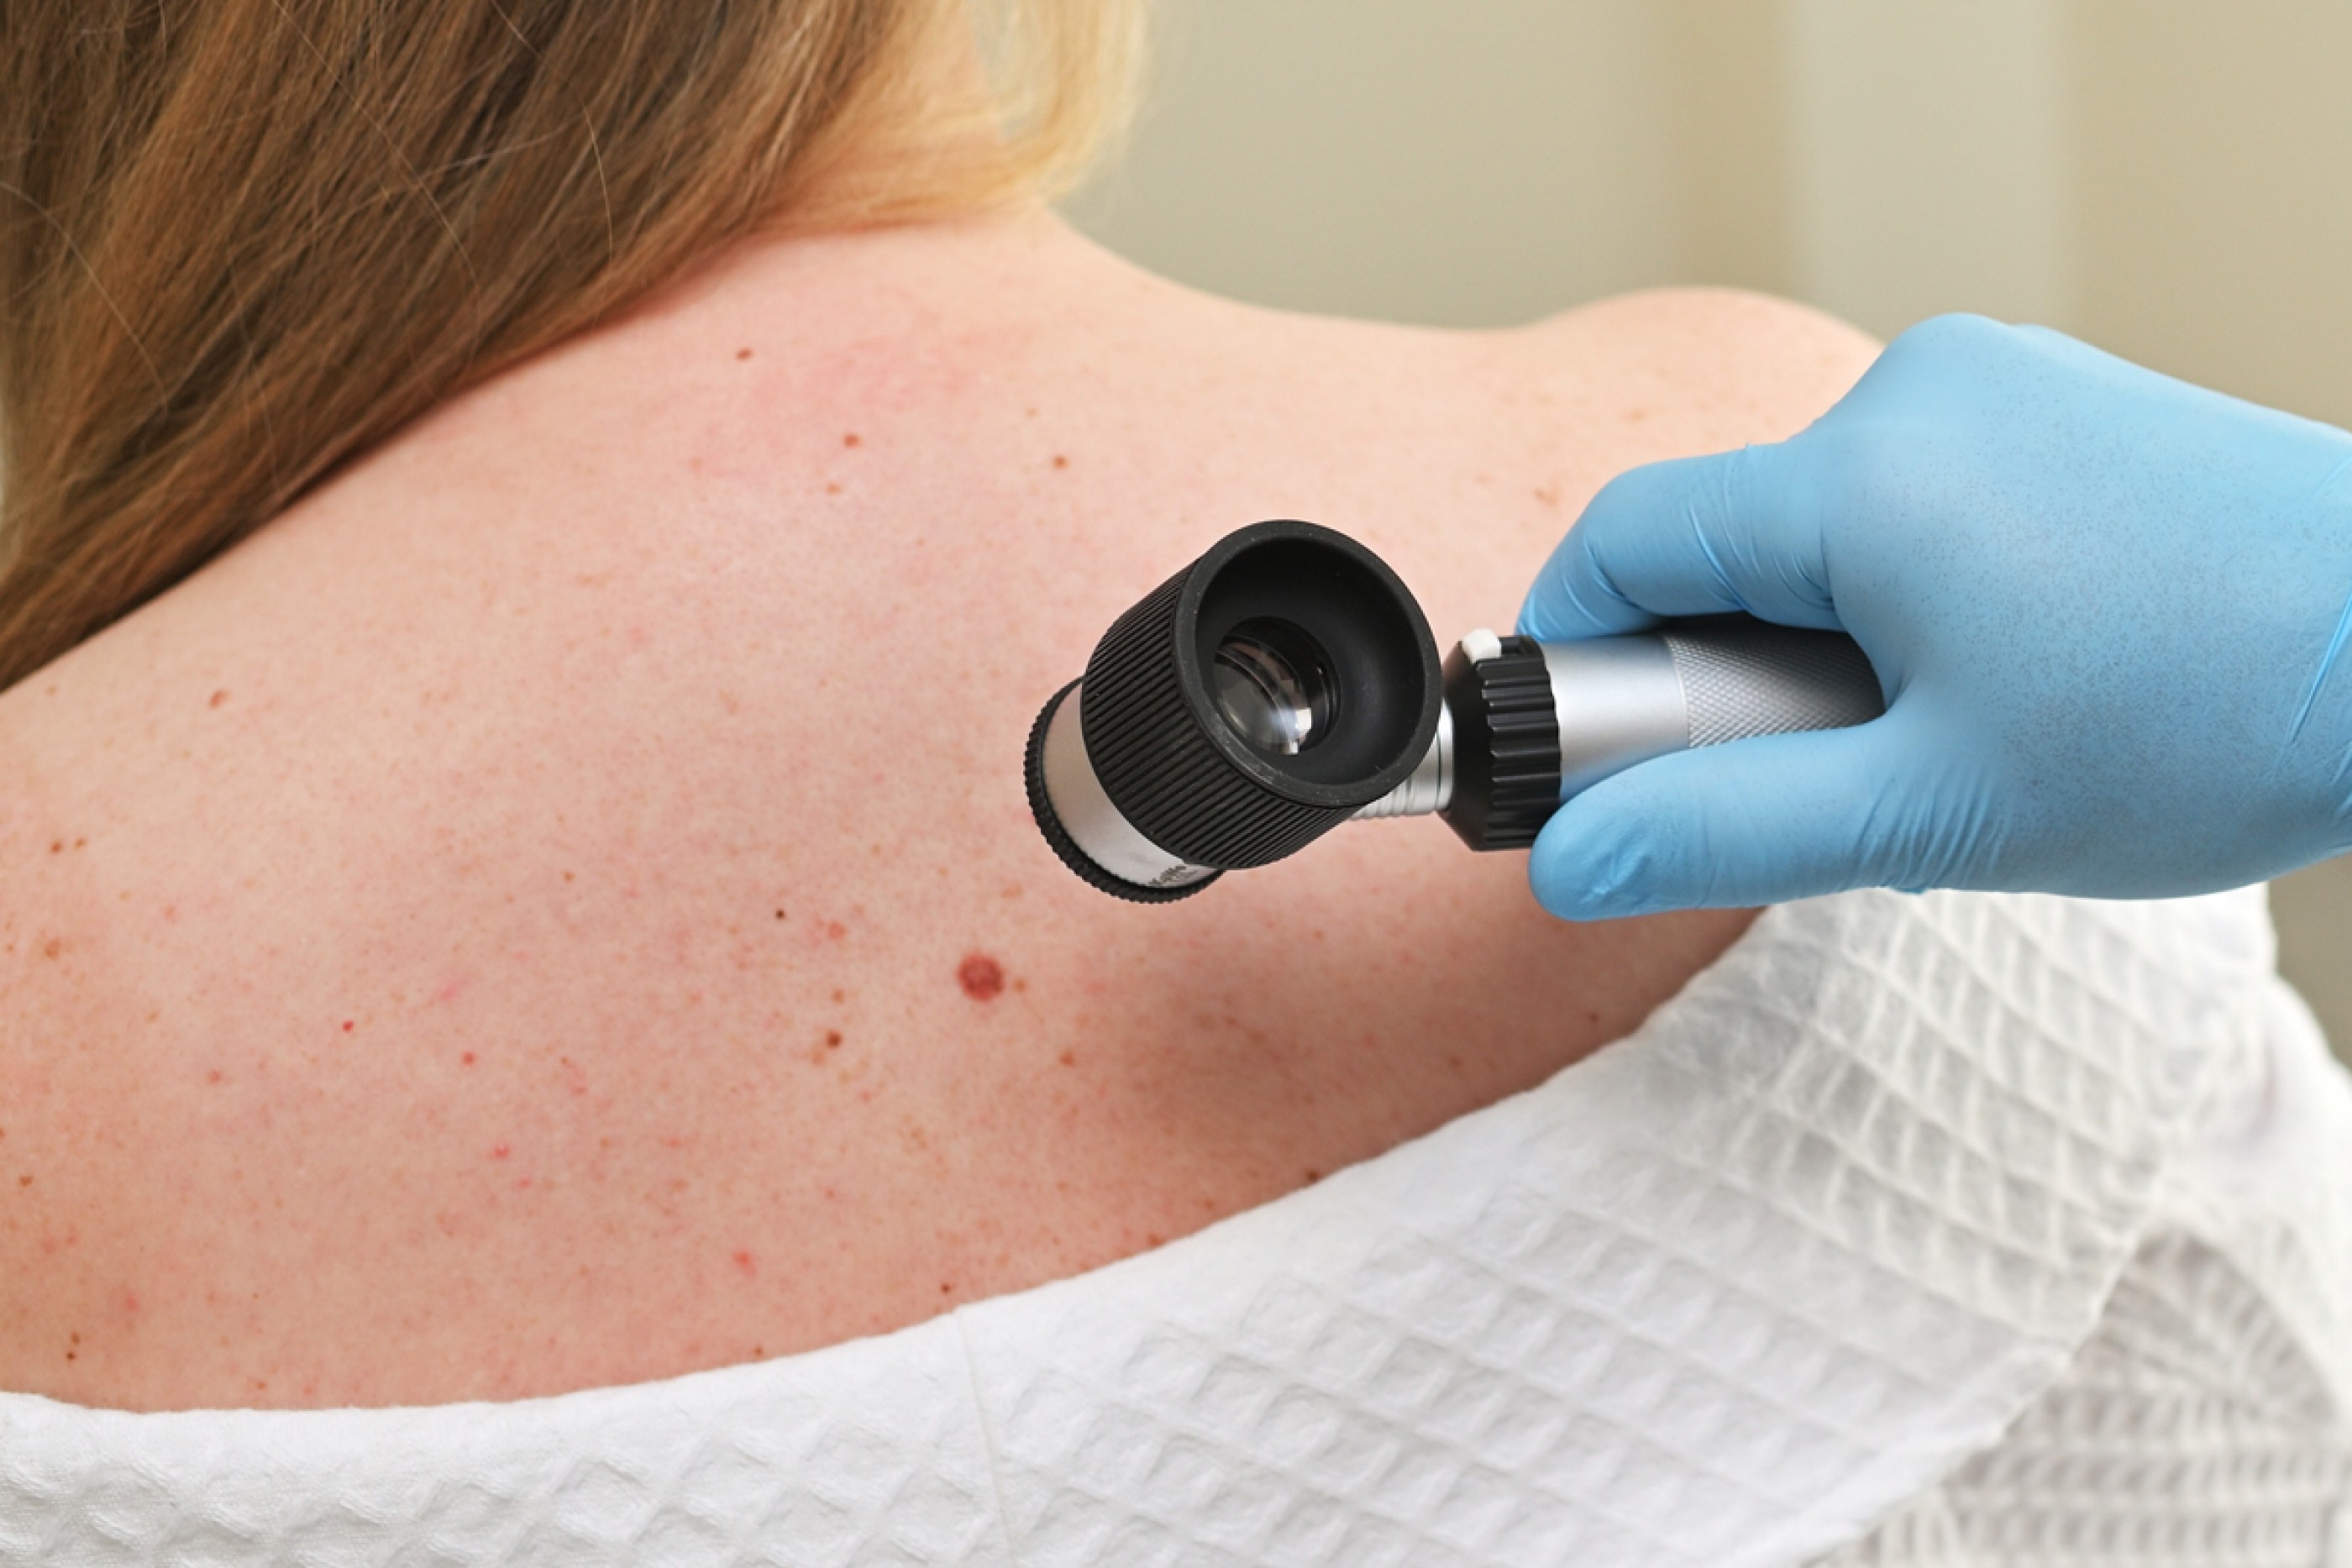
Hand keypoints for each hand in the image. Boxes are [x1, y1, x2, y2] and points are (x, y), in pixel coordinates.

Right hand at [1517, 313, 2351, 917]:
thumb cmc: (2207, 724)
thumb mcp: (1936, 811)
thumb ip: (1727, 830)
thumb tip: (1571, 862)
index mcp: (1861, 472)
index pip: (1624, 539)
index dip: (1571, 652)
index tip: (1585, 755)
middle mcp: (1918, 389)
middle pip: (1727, 535)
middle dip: (1726, 669)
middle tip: (1809, 783)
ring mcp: (2001, 380)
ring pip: (1822, 522)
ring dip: (1821, 638)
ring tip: (1936, 740)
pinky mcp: (2062, 399)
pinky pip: (1914, 493)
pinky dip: (1904, 592)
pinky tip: (2001, 677)